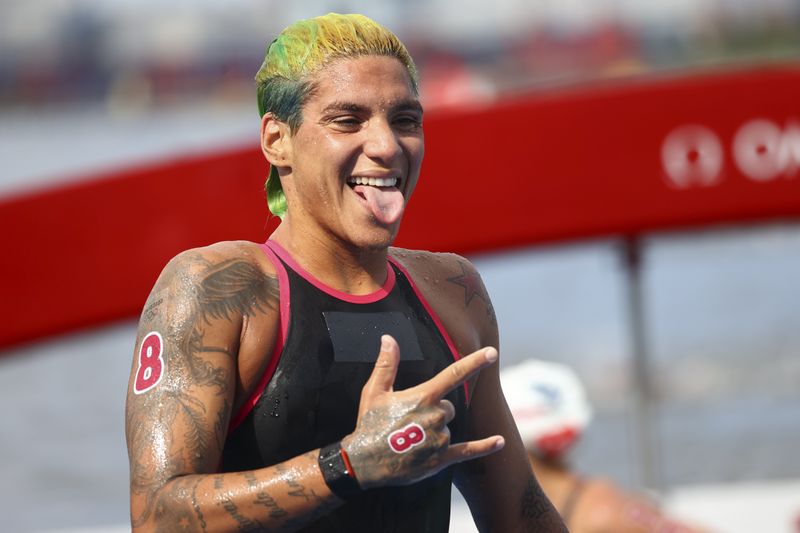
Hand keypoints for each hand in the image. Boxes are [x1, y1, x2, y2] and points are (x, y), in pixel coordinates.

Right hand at [342, 335, 504, 488]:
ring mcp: (440, 438)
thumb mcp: (374, 391)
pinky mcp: (441, 459)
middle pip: (449, 407)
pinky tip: (500, 442)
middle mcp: (436, 416)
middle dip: (435, 411)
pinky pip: (468, 451)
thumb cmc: (369, 424)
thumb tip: (389, 338)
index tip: (492, 352)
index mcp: (423, 397)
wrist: (363, 462)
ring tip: (410, 440)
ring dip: (436, 430)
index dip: (474, 362)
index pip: (454, 374)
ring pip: (449, 428)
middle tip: (410, 422)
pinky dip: (485, 447)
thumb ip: (387, 364)